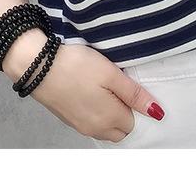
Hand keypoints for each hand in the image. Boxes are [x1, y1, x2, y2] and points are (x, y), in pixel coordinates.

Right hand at [2, 28, 163, 141]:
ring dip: (109, 114)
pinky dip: (94, 112)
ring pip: (104, 128)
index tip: (127, 86)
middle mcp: (95, 129)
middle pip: (120, 130)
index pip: (134, 122)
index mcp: (109, 119)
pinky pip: (89, 123)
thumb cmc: (76, 65)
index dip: (134, 104)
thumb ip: (135, 95)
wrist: (37, 65)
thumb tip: (158, 113)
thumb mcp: (111, 74)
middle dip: (124, 114)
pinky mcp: (67, 120)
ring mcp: (79, 126)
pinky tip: (88, 92)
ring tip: (102, 88)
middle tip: (117, 87)